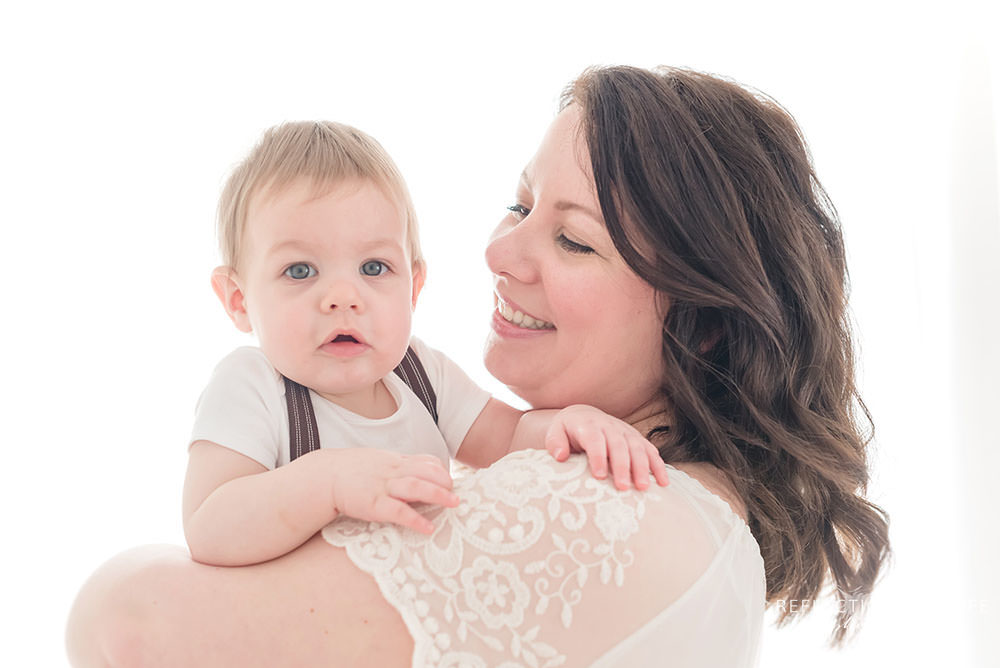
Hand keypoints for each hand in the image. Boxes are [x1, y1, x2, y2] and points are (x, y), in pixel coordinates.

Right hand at [327, 449, 458, 533]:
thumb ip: (398, 467)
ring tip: (454, 503)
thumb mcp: (378, 462)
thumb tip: (420, 474)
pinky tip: (428, 528)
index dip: (441, 471)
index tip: (451, 481)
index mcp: (394, 461)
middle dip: (445, 481)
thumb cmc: (352, 471)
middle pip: (425, 472)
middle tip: (458, 493)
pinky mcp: (372, 504)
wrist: (323, 477)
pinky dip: (415, 519)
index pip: (425, 461)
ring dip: (437, 494)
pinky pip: (398, 511)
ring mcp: (382, 486)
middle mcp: (391, 471)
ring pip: (415, 487)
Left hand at [544, 405, 669, 490]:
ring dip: (642, 468)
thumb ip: (555, 442)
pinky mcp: (637, 439)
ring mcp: (626, 432)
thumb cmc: (568, 431)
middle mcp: (610, 427)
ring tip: (644, 488)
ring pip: (637, 448)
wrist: (584, 416)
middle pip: (619, 446)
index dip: (598, 456)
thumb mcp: (555, 432)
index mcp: (589, 425)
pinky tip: (663, 483)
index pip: (595, 440)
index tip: (598, 476)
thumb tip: (560, 456)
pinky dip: (658, 466)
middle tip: (623, 487)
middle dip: (622, 466)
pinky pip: (650, 451)